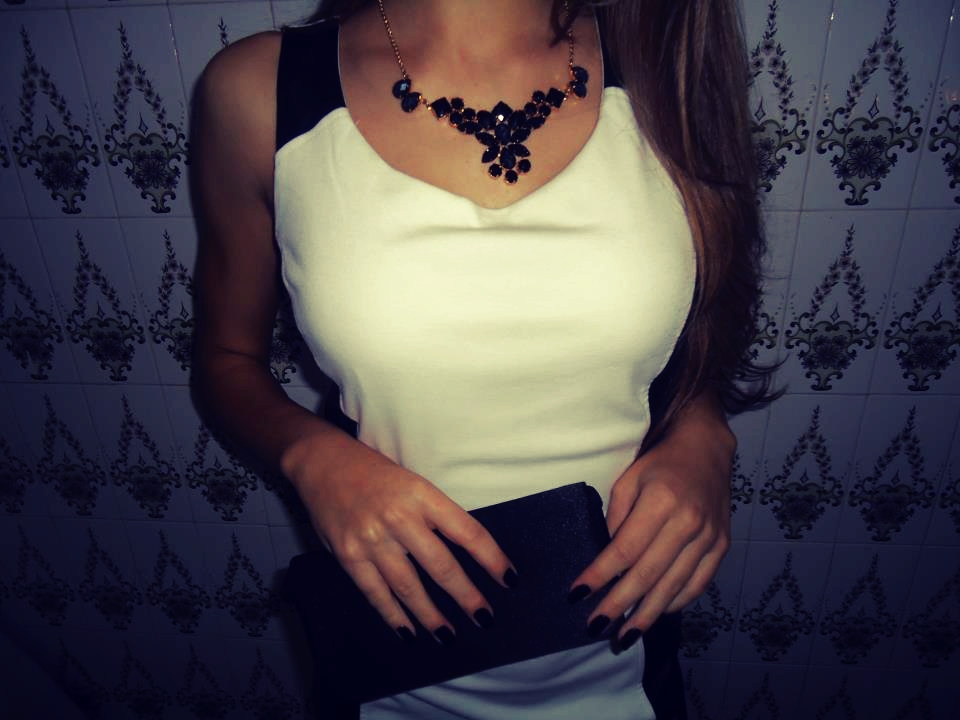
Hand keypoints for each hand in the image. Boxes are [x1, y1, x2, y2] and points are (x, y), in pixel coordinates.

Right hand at [284, 431, 514, 641]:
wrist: (323, 462)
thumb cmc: (375, 473)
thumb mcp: (413, 483)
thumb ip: (433, 515)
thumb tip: (466, 554)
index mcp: (422, 494)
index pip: (467, 531)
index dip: (491, 558)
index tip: (509, 579)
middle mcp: (399, 517)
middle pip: (441, 566)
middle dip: (466, 596)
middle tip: (484, 617)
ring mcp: (372, 539)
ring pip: (409, 587)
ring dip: (431, 616)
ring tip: (448, 634)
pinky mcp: (348, 555)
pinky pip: (376, 593)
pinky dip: (394, 616)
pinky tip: (409, 631)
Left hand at [570, 405, 733, 646]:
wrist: (706, 448)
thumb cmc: (661, 462)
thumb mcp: (629, 478)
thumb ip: (616, 516)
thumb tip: (606, 555)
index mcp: (662, 501)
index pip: (624, 549)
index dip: (600, 575)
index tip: (577, 593)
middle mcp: (689, 522)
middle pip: (648, 574)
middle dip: (620, 604)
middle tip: (596, 627)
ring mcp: (709, 537)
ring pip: (674, 586)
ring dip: (647, 614)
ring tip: (625, 635)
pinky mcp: (721, 545)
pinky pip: (698, 584)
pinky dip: (676, 602)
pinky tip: (657, 613)